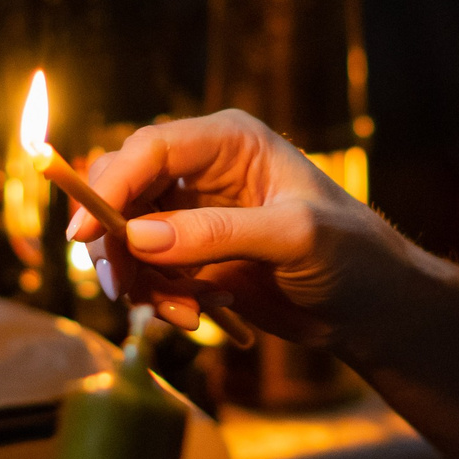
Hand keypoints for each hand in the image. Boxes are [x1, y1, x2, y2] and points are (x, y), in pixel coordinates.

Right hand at [71, 110, 406, 345]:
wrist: (374, 308)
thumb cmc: (354, 256)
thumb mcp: (295, 237)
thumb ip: (218, 233)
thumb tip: (139, 237)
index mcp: (229, 142)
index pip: (149, 149)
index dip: (109, 186)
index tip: (84, 235)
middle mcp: (203, 170)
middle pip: (123, 191)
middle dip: (115, 243)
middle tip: (126, 289)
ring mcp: (193, 215)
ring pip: (126, 238)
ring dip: (141, 281)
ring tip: (183, 313)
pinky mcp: (192, 257)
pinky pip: (146, 274)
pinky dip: (158, 299)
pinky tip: (197, 317)